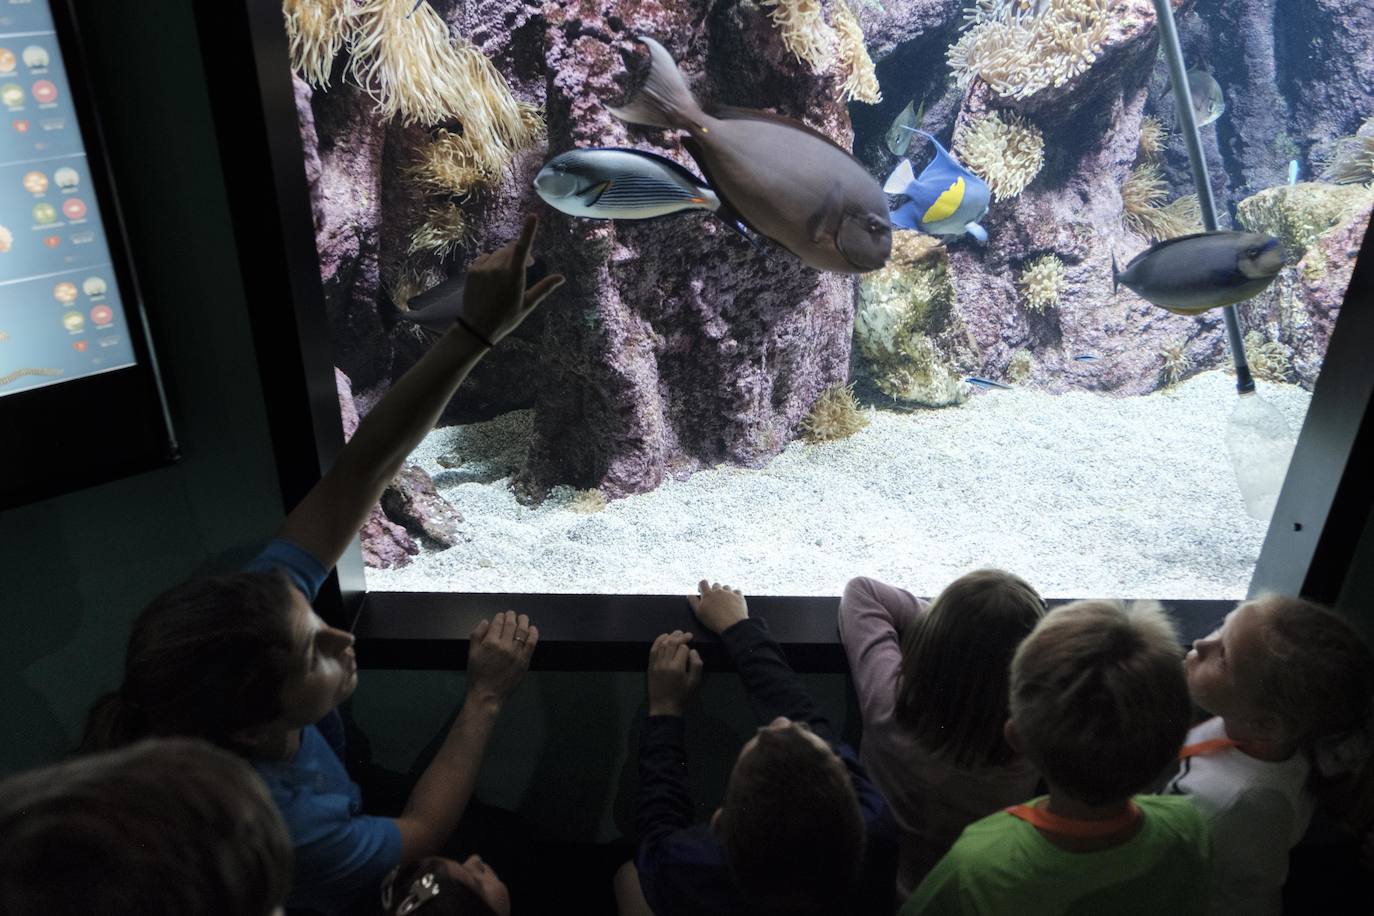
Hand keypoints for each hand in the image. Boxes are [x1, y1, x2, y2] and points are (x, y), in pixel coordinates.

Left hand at [460, 214, 564, 345]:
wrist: (478, 328)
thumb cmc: (507, 318)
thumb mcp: (528, 304)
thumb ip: (544, 288)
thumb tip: (561, 278)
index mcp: (514, 276)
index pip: (523, 248)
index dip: (529, 230)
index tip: (533, 216)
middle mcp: (498, 268)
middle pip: (511, 249)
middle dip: (520, 253)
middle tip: (527, 266)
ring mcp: (484, 268)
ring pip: (498, 253)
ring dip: (505, 259)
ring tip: (506, 277)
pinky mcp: (472, 270)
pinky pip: (485, 257)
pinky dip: (491, 262)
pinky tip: (492, 277)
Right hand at [466, 611, 536, 706]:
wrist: (487, 695)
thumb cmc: (477, 676)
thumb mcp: (471, 654)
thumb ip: (477, 635)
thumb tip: (486, 621)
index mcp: (490, 642)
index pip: (497, 622)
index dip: (499, 616)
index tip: (501, 615)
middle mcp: (504, 645)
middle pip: (511, 624)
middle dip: (511, 616)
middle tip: (511, 614)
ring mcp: (516, 653)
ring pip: (522, 630)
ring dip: (523, 621)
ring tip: (522, 618)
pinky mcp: (525, 660)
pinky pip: (532, 642)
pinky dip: (533, 633)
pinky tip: (532, 629)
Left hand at [646, 630, 702, 716]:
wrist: (664, 706)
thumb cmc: (681, 695)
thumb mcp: (694, 683)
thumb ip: (696, 665)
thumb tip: (693, 651)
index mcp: (677, 667)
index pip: (682, 648)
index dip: (688, 644)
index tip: (692, 643)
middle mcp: (665, 663)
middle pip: (671, 643)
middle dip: (679, 636)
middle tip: (686, 634)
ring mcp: (656, 664)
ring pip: (662, 644)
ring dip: (670, 637)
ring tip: (677, 633)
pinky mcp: (650, 666)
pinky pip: (653, 650)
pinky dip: (658, 641)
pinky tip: (663, 637)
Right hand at [688, 580, 747, 634]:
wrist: (732, 626)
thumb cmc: (714, 621)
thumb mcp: (698, 613)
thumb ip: (693, 602)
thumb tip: (689, 595)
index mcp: (708, 594)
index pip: (703, 583)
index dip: (702, 586)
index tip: (702, 591)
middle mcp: (719, 591)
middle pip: (715, 585)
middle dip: (714, 590)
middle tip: (714, 601)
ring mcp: (730, 593)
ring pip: (726, 587)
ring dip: (725, 592)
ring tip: (725, 602)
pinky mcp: (739, 597)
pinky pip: (737, 591)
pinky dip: (735, 595)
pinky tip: (734, 602)